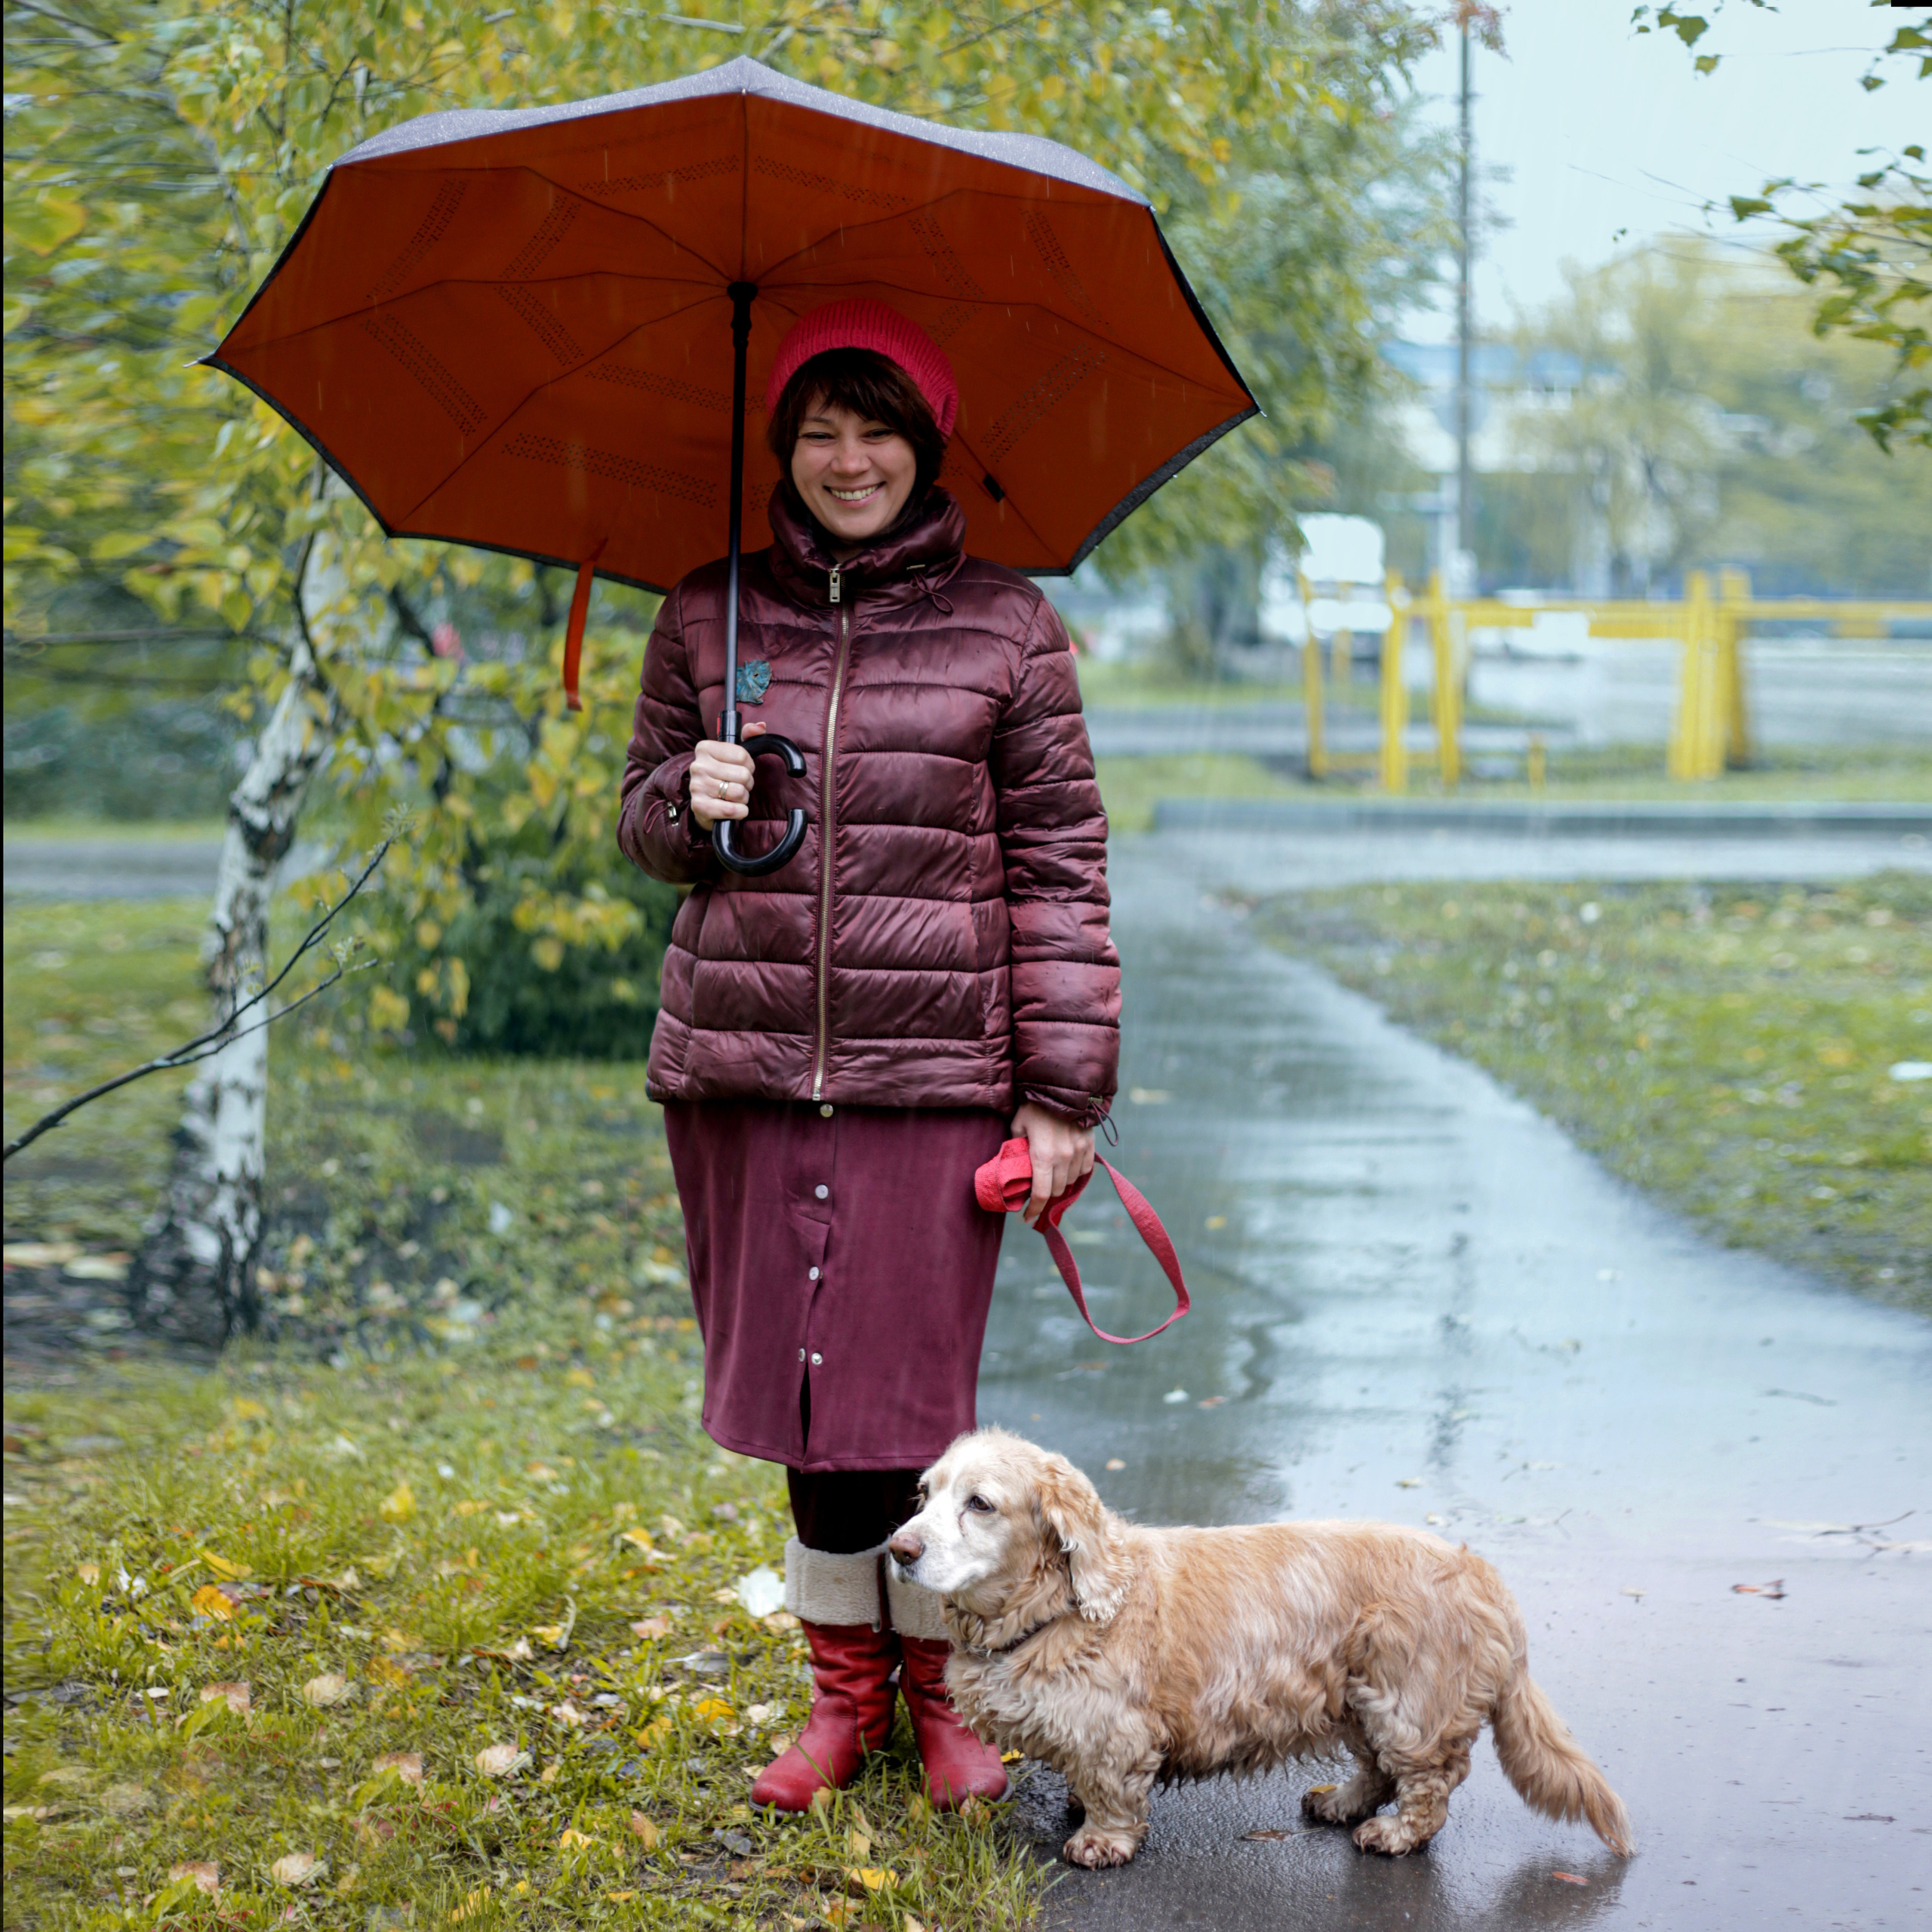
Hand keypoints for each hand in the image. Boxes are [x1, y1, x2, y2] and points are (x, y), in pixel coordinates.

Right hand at [689, 721, 766, 828]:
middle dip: (747, 783)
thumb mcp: (733, 753)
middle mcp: (698, 766)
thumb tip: (760, 727)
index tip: (742, 769)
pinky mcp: (699, 806)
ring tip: (733, 797)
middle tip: (738, 785)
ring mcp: (697, 786)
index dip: (749, 765)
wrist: (705, 804)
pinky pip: (732, 810)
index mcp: (705, 748)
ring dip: (743, 798)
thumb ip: (748, 735)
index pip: (742, 755)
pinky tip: (733, 809)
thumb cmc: (722, 776)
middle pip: (743, 775)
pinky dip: (740, 812)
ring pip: (739, 792)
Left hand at [1011, 1101, 1095, 1227]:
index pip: (1041, 1194)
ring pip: (1072, 1181)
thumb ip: (1017, 1149)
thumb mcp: (1018, 1127)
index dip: (1034, 1210)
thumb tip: (1015, 1167)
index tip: (1026, 1218)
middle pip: (1057, 1190)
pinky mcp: (1090, 1144)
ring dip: (1061, 1183)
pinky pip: (1085, 1169)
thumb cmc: (1034, 1106)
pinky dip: (1076, 1173)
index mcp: (1043, 1155)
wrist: (1061, 1085)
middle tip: (1036, 1193)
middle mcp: (1064, 1157)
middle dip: (1046, 1195)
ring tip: (1051, 1178)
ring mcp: (1080, 1151)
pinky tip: (1067, 1168)